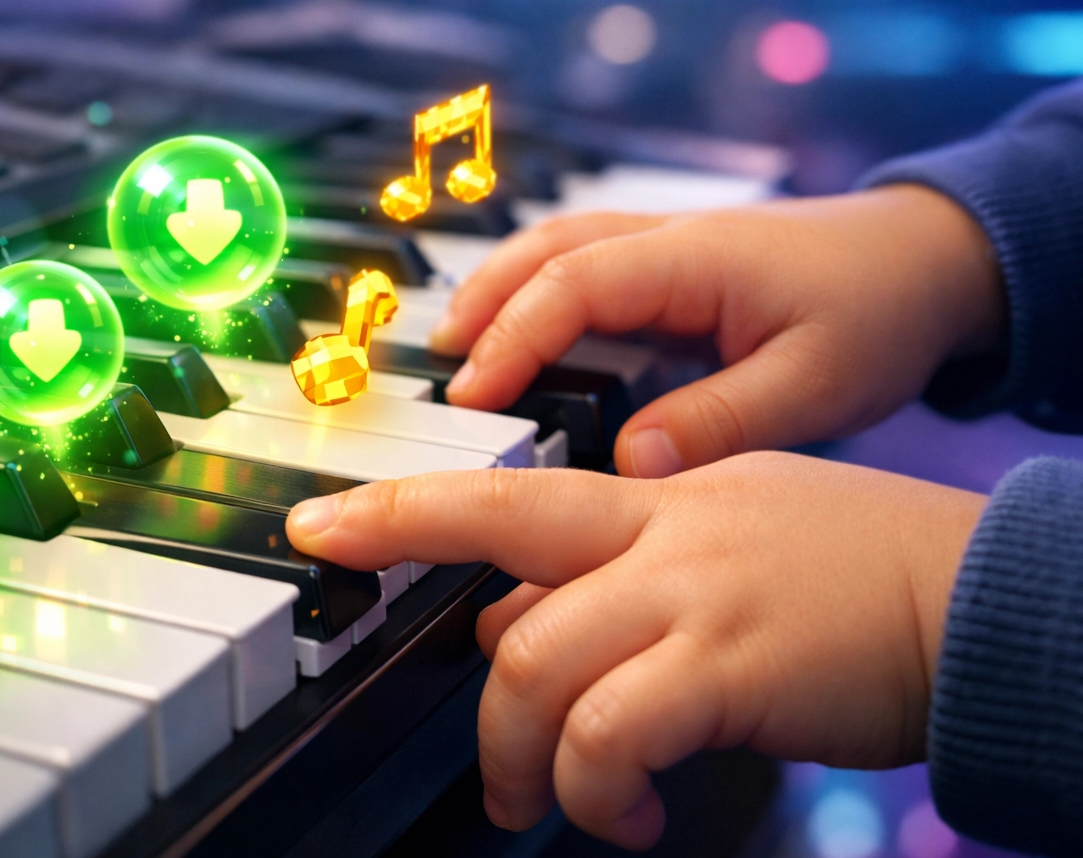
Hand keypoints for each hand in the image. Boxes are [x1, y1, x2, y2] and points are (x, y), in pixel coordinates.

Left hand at [286, 453, 984, 848]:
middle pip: (495, 542)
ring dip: (522, 754)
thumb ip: (617, 579)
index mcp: (654, 498)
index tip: (325, 526)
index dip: (401, 507)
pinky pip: (613, 730)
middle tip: (477, 755)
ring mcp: (689, 589)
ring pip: (536, 658)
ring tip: (549, 806)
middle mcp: (658, 527)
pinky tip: (631, 814)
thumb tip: (514, 628)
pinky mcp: (729, 662)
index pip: (504, 489)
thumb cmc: (856, 574)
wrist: (977, 591)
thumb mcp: (724, 547)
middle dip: (425, 618)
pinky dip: (598, 787)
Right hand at [428, 187, 1004, 477]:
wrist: (928, 257)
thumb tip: (628, 464)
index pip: (574, 284)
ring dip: (497, 292)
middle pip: (543, 250)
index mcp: (696, 257)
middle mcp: (668, 240)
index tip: (473, 397)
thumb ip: (720, 421)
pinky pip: (582, 268)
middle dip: (480, 303)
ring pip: (555, 251)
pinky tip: (518, 339)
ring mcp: (666, 246)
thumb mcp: (817, 383)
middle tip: (436, 369)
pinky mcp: (670, 267)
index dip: (515, 338)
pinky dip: (533, 297)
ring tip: (454, 351)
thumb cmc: (878, 311)